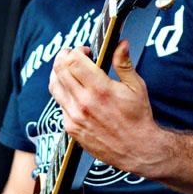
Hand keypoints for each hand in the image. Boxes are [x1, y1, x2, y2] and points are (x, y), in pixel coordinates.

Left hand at [49, 41, 165, 176]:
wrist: (137, 149)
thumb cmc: (138, 118)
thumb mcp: (136, 87)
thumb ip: (124, 63)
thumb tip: (120, 44)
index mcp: (100, 89)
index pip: (73, 61)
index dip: (76, 50)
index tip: (85, 51)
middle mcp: (84, 103)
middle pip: (59, 70)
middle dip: (63, 57)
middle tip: (71, 55)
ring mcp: (74, 117)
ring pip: (54, 87)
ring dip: (58, 73)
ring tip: (67, 69)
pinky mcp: (71, 128)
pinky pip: (60, 104)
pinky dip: (64, 93)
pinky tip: (75, 92)